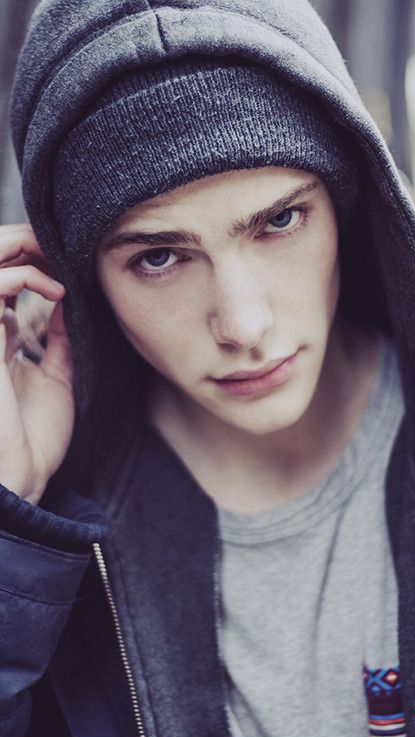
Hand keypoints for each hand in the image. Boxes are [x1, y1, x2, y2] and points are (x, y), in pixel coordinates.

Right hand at [0, 225, 74, 504]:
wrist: (22, 480)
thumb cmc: (36, 439)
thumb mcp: (58, 376)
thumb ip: (60, 337)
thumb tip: (73, 300)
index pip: (3, 280)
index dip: (32, 261)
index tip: (68, 264)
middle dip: (20, 242)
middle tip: (57, 246)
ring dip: (19, 247)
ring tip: (55, 256)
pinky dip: (26, 278)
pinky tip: (57, 292)